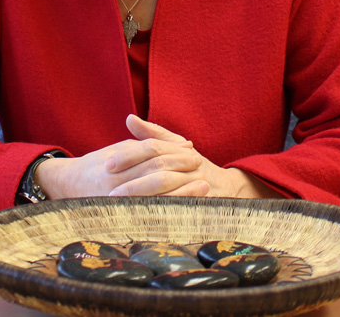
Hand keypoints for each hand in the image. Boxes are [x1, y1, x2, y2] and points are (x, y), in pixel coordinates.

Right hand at [35, 116, 204, 199]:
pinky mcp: (120, 218)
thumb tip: (185, 144)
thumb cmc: (100, 165)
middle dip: (180, 169)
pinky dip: (171, 210)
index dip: (173, 151)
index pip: (149, 152)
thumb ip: (150, 143)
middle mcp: (115, 182)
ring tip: (202, 187)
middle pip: (154, 172)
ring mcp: (116, 202)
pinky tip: (187, 208)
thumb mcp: (122, 148)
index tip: (193, 151)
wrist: (68, 186)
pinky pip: (149, 216)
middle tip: (200, 167)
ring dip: (182, 191)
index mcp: (116, 161)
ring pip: (154, 196)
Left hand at [111, 116, 280, 198]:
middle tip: (109, 189)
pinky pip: (178, 210)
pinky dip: (158, 214)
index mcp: (181, 150)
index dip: (130, 155)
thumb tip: (130, 119)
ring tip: (120, 206)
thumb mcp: (176, 147)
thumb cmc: (195, 168)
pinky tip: (140, 219)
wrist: (230, 190)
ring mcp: (198, 186)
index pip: (153, 148)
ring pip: (168, 191)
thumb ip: (153, 134)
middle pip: (159, 169)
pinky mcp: (202, 206)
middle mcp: (190, 166)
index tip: (108, 164)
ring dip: (143, 199)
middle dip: (133, 181)